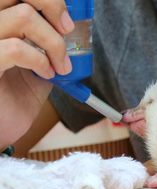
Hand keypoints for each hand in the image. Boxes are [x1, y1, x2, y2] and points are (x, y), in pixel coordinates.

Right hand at [0, 0, 73, 147]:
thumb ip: (46, 42)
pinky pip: (16, 49)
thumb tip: (70, 26)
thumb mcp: (38, 64)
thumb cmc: (14, 97)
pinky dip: (40, 60)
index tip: (66, 22)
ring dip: (54, 43)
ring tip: (60, 66)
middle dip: (51, 4)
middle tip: (67, 30)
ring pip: (24, 16)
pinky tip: (46, 74)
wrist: (1, 129)